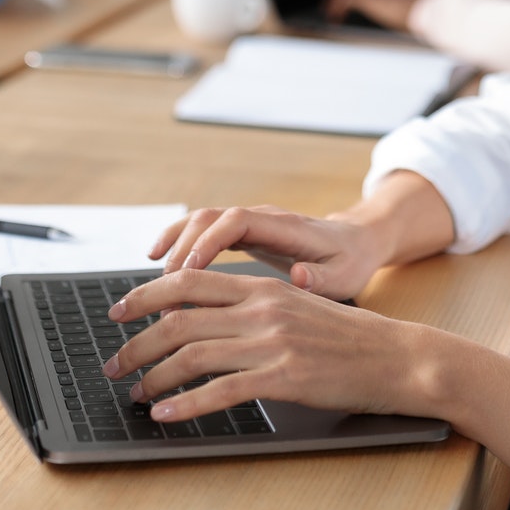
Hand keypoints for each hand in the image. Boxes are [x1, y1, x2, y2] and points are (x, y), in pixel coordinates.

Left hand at [101, 268, 431, 423]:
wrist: (398, 357)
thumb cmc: (349, 338)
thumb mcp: (298, 305)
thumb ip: (254, 306)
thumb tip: (205, 317)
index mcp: (262, 288)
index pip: (187, 282)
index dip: (144, 295)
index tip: (118, 312)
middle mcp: (262, 309)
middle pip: (178, 320)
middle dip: (136, 343)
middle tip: (113, 362)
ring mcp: (272, 343)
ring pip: (192, 355)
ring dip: (153, 377)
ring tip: (136, 393)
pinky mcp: (284, 378)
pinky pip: (221, 391)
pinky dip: (186, 405)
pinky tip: (167, 415)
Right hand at [150, 204, 391, 300]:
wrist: (357, 240)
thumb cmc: (350, 261)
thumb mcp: (345, 275)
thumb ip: (321, 277)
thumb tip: (299, 275)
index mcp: (284, 227)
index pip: (236, 222)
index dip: (207, 244)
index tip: (187, 273)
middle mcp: (261, 217)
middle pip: (209, 218)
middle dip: (179, 249)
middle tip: (161, 291)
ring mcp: (249, 221)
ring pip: (200, 221)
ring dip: (172, 245)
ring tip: (153, 282)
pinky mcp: (241, 231)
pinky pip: (202, 229)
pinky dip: (176, 240)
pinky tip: (155, 262)